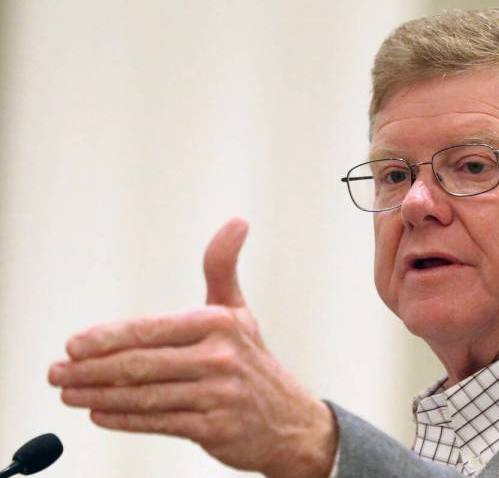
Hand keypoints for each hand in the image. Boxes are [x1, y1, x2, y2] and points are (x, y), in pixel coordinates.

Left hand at [48, 218, 337, 477]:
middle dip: (91, 370)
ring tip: (70, 393)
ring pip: (145, 395)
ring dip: (99, 396)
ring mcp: (218, 395)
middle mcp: (220, 357)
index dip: (107, 338)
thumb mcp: (239, 310)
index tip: (73, 345)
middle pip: (142, 364)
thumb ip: (223, 267)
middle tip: (57, 373)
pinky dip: (124, 419)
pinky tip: (100, 413)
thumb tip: (237, 222)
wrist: (289, 419)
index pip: (152, 330)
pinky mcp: (214, 428)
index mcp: (219, 323)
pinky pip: (158, 422)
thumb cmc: (251, 359)